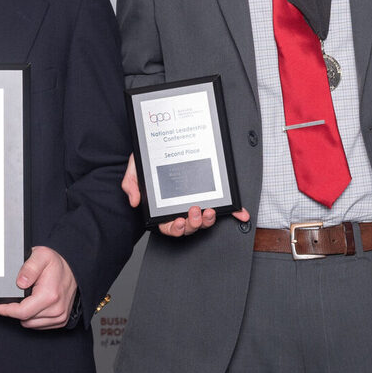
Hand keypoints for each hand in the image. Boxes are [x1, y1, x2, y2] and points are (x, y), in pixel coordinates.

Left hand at [0, 246, 76, 328]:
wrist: (74, 269)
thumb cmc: (56, 263)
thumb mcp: (41, 256)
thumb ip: (29, 268)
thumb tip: (19, 283)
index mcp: (49, 295)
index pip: (21, 312)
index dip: (5, 311)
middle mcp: (56, 309)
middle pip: (25, 319)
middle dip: (13, 311)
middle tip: (11, 298)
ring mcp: (60, 316)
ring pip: (31, 324)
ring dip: (24, 315)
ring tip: (26, 298)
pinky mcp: (61, 320)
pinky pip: (39, 325)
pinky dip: (33, 317)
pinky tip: (33, 305)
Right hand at [122, 153, 249, 236]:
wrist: (160, 144)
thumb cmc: (148, 161)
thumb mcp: (135, 170)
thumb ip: (131, 184)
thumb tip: (135, 200)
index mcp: (164, 208)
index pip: (169, 226)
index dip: (175, 228)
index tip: (178, 221)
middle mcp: (181, 208)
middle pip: (189, 226)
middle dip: (193, 223)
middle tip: (194, 212)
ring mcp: (196, 203)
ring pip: (204, 221)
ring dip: (208, 220)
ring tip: (208, 211)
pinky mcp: (209, 195)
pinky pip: (223, 208)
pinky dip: (233, 212)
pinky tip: (240, 214)